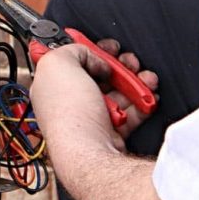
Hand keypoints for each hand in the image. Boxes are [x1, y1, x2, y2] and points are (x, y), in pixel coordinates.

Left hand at [31, 41, 158, 154]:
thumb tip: (89, 56)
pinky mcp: (109, 133)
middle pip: (97, 75)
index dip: (89, 50)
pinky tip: (148, 96)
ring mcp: (89, 118)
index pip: (69, 61)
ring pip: (116, 92)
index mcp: (50, 85)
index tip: (104, 46)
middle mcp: (68, 102)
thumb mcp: (59, 63)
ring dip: (134, 82)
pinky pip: (129, 113)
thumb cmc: (69, 115)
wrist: (89, 153)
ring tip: (145, 77)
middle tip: (128, 61)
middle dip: (118, 65)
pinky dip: (141, 103)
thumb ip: (72, 49)